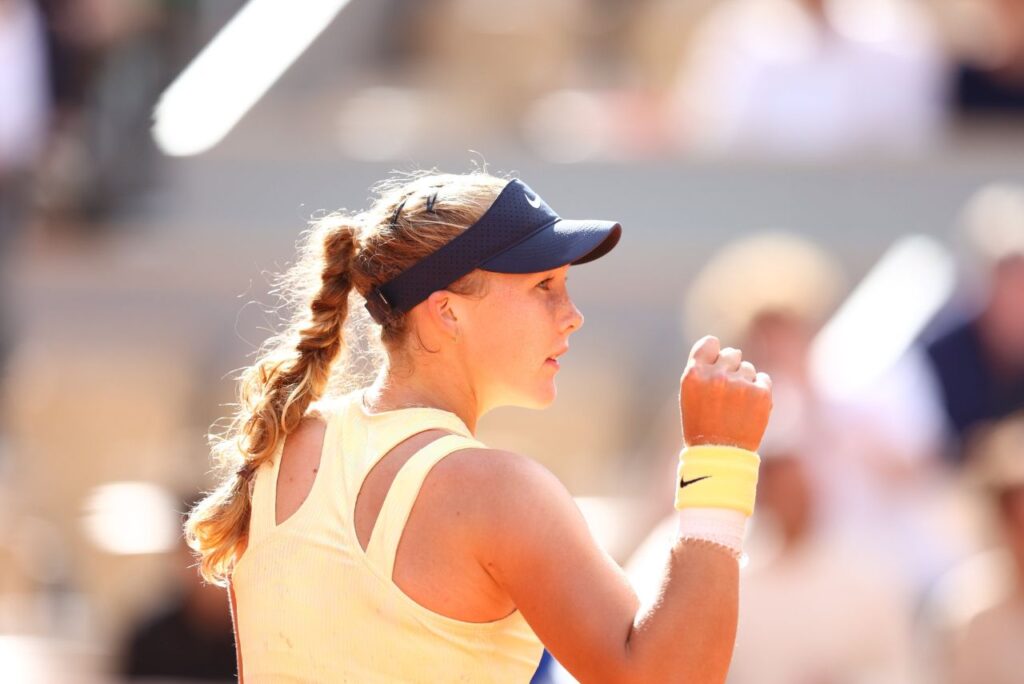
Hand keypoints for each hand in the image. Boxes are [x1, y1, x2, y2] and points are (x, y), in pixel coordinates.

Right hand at [680, 335, 771, 450]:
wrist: (720, 455)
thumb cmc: (701, 425)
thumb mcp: (690, 394)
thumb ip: (703, 370)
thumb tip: (723, 351)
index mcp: (694, 374)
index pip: (710, 343)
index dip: (714, 352)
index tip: (715, 362)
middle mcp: (717, 375)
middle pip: (732, 354)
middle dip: (731, 368)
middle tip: (727, 391)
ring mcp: (740, 384)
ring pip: (748, 368)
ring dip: (745, 381)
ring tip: (736, 404)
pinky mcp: (761, 394)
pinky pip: (764, 379)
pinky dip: (759, 390)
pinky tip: (749, 407)